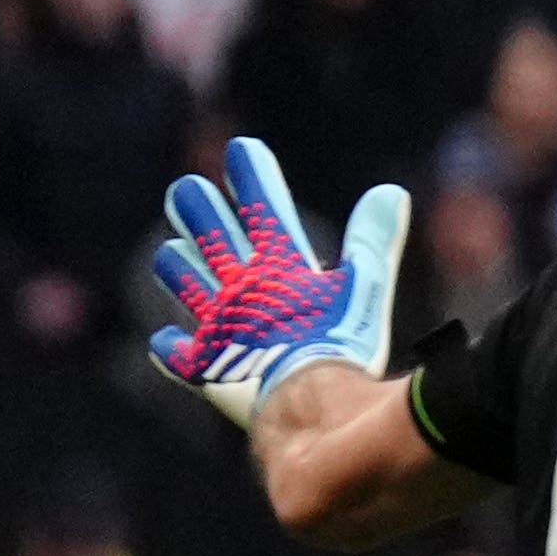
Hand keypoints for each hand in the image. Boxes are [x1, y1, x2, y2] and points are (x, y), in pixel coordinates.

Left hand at [145, 136, 409, 423]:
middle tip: (184, 190)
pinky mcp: (204, 367)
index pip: (266, 209)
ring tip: (169, 252)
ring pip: (186, 286)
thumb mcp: (365, 289)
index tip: (241, 149)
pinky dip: (171, 346)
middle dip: (198, 211)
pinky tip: (165, 341)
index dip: (254, 176)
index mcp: (281, 268)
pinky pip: (177, 353)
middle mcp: (242, 291)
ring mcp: (219, 328)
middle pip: (212, 239)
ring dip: (177, 267)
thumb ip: (373, 241)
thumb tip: (391, 191)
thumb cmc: (342, 348)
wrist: (305, 406)